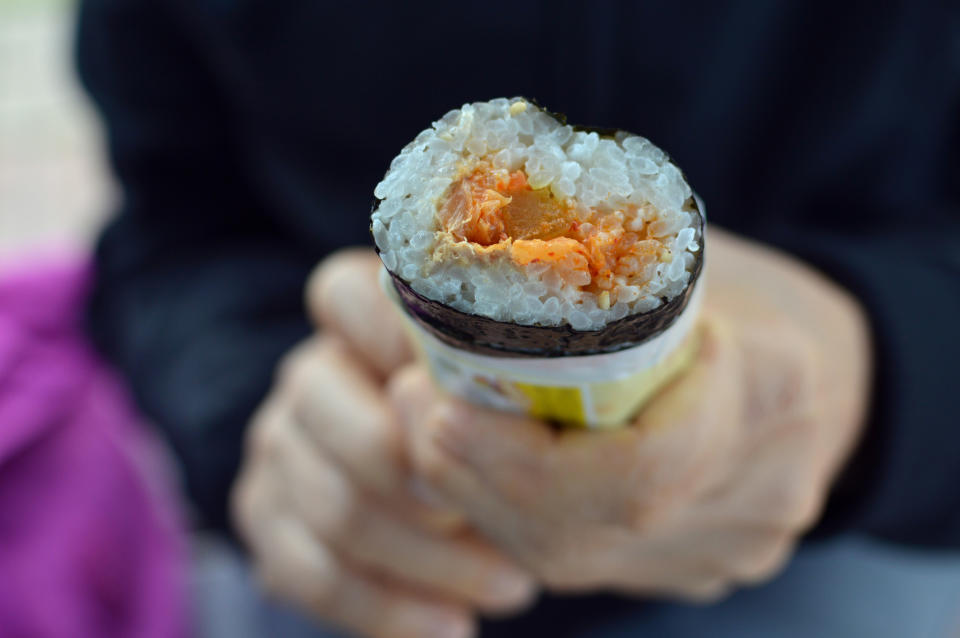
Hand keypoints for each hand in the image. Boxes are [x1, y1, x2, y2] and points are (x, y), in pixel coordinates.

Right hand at [231, 250, 535, 637]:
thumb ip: (520, 370)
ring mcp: (282, 446)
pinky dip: (388, 607)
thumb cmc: (525, 426)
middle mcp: (313, 374)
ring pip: (332, 503)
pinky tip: (453, 624)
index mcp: (361, 316)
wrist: (494, 499)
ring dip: (427, 559)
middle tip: (505, 519)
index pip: (343, 296)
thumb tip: (514, 398)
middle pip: (324, 404)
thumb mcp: (533, 383)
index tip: (471, 399)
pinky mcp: (270, 519)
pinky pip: (311, 573)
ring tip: (511, 585)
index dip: (396, 340)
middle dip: (419, 475)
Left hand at [390, 227, 871, 600]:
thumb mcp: (677, 250)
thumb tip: (460, 258)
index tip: (435, 408)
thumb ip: (591, 264)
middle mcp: (765, 486)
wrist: (833, 366)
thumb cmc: (743, 290)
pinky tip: (477, 481)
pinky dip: (520, 523)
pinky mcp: (702, 565)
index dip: (520, 456)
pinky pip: (592, 561)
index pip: (639, 466)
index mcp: (774, 387)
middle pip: (597, 525)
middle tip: (408, 419)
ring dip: (486, 506)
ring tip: (426, 441)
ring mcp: (736, 542)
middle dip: (480, 482)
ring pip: (581, 557)